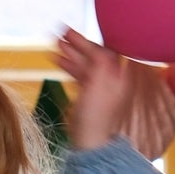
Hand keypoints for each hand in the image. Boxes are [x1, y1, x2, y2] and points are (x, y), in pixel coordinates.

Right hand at [54, 28, 129, 152]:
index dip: (89, 40)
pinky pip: (79, 75)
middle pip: (94, 55)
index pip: (105, 50)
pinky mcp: (89, 95)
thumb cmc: (95, 114)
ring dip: (70, 53)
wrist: (88, 140)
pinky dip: (69, 66)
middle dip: (77, 44)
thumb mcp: (99, 83)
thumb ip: (100, 61)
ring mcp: (100, 87)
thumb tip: (98, 46)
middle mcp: (111, 79)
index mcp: (118, 75)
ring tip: (55, 44)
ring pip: (85, 64)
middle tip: (61, 33)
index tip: (73, 32)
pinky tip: (57, 60)